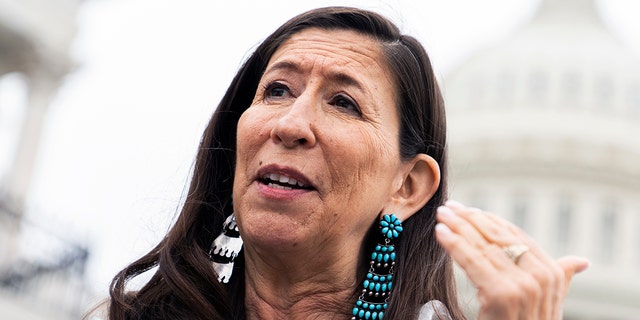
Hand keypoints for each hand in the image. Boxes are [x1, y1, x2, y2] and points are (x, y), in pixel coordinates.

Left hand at [434, 200, 589, 318]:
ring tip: (443, 215)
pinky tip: (441, 233)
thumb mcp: (548, 301)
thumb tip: (581, 261)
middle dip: (471, 219)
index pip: (516, 236)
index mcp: (552, 274)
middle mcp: (541, 277)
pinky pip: (472, 261)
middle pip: (498, 237)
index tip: (469, 210)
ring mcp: (522, 285)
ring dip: (458, 227)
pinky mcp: (501, 294)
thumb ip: (561, 277)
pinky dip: (454, 244)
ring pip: (483, 246)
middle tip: (450, 207)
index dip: (490, 220)